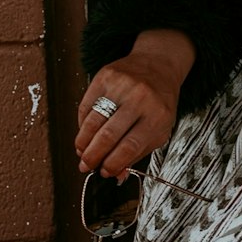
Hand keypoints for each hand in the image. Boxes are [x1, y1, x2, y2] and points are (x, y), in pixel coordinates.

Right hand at [76, 29, 195, 176]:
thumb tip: (117, 175)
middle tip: (86, 166)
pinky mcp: (105, 76)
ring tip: (81, 152)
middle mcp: (140, 99)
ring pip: (93, 121)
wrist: (158, 65)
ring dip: (83, 141)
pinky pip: (86, 105)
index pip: (130, 146)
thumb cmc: (160, 102)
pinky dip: (82, 124)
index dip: (113, 163)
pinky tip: (83, 133)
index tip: (105, 172)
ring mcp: (121, 86)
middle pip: (108, 135)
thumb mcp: (159, 130)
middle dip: (93, 156)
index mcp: (158, 116)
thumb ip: (138, 153)